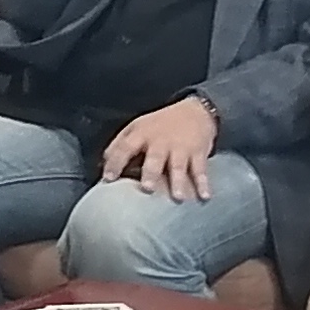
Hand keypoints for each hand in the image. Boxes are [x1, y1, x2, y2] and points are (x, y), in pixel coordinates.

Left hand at [97, 97, 220, 201]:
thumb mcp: (136, 128)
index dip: (115, 163)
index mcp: (141, 134)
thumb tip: (104, 165)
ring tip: (178, 197)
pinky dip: (204, 183)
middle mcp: (160, 141)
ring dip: (178, 182)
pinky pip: (201, 170)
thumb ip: (119, 145)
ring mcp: (180, 148)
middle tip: (147, 188)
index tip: (108, 179)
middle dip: (150, 173)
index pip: (124, 148)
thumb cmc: (159, 124)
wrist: (194, 111)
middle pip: (154, 158)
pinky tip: (205, 196)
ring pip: (178, 166)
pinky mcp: (198, 153)